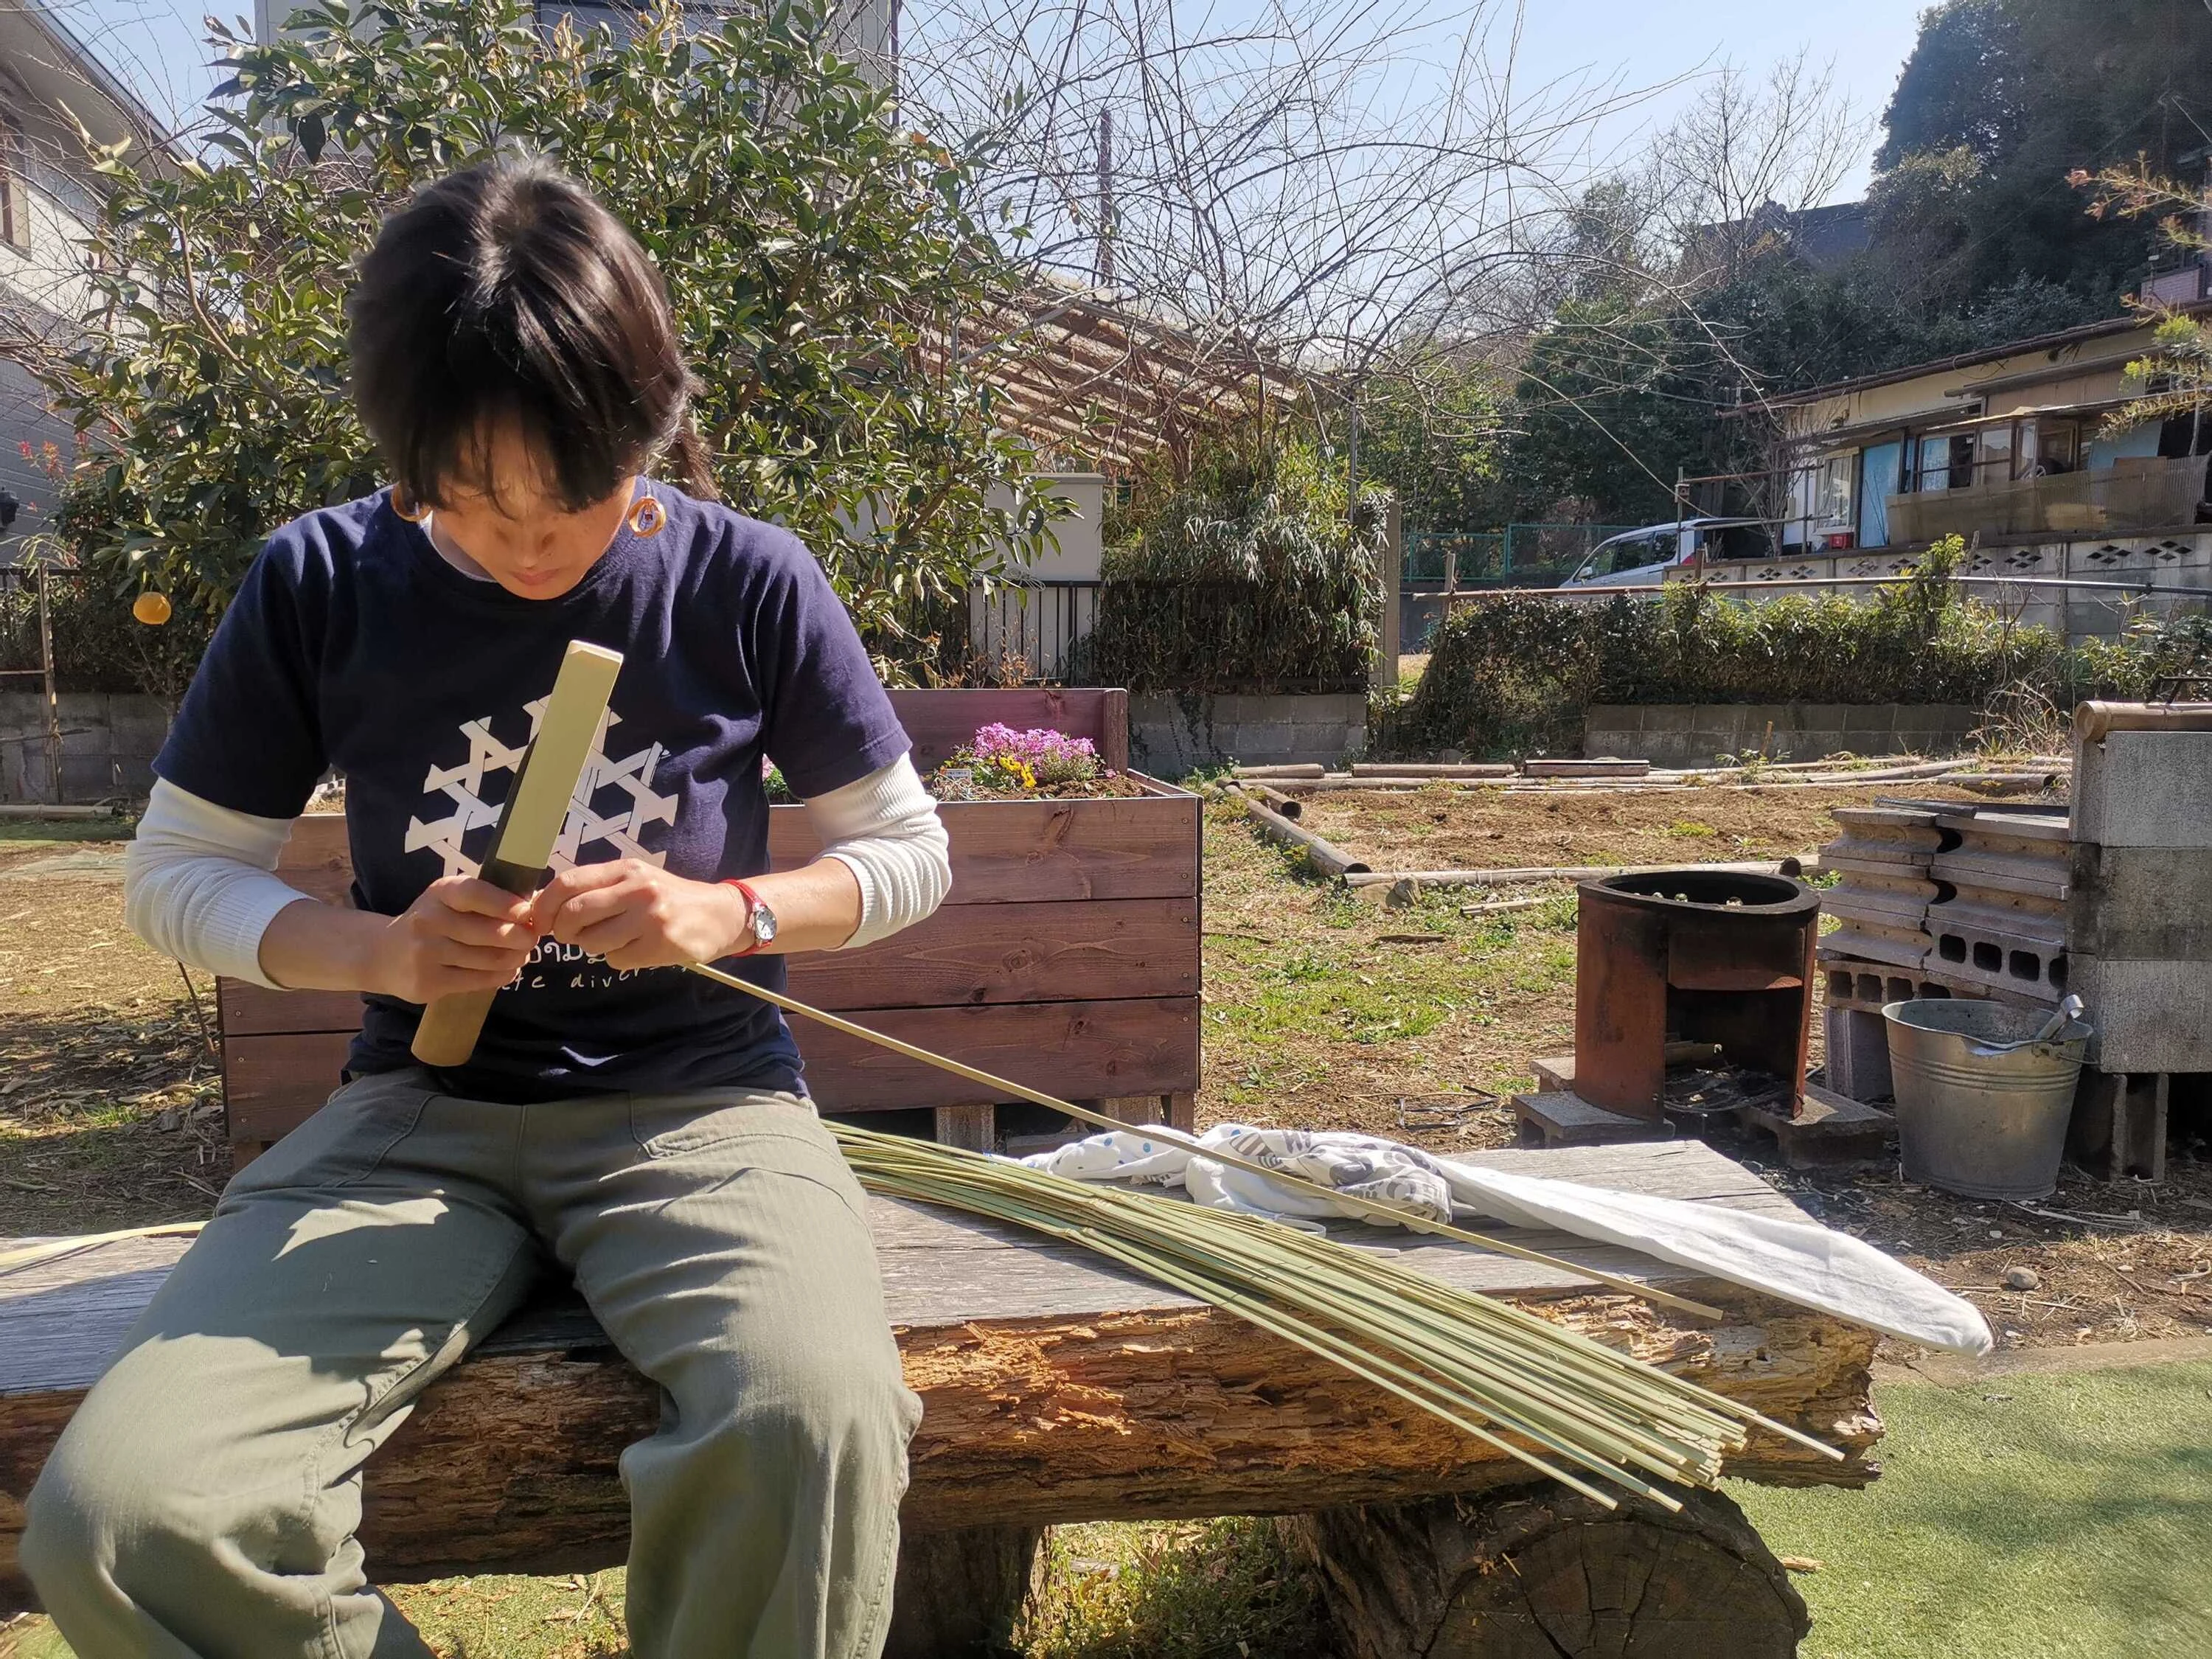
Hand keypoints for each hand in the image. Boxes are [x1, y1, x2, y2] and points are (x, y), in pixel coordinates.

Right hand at [366, 876, 542, 1003]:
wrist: (384, 954)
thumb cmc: (432, 921)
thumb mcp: (449, 900)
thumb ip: (487, 899)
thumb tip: (539, 901)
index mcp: (439, 893)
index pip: (474, 894)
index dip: (505, 903)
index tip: (528, 913)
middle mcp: (429, 921)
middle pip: (488, 933)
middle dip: (520, 937)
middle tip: (532, 939)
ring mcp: (426, 954)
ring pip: (488, 959)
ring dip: (515, 958)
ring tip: (522, 955)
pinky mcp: (428, 983)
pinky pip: (478, 981)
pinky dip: (501, 976)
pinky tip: (508, 970)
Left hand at [529, 859, 746, 969]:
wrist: (720, 914)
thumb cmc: (670, 897)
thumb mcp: (637, 880)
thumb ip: (598, 887)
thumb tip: (545, 905)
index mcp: (626, 869)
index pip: (568, 883)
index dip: (545, 905)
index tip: (542, 920)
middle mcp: (637, 889)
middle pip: (574, 914)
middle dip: (563, 931)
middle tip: (571, 936)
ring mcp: (650, 918)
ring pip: (592, 942)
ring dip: (593, 946)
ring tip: (614, 939)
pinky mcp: (660, 945)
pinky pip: (616, 960)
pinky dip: (620, 958)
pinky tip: (638, 949)